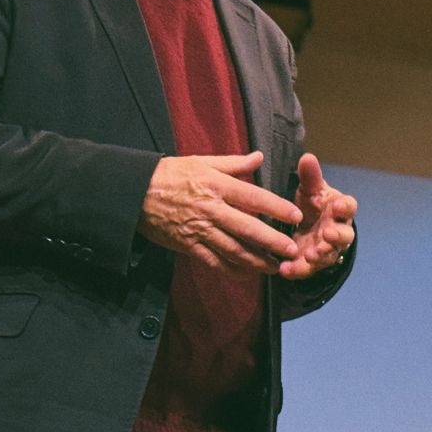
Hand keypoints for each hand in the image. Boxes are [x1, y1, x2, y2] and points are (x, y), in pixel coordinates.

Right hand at [139, 152, 301, 273]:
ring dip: (257, 261)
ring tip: (276, 267)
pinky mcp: (188, 246)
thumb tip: (259, 157)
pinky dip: (233, 270)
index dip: (276, 208)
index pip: (253, 197)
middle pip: (248, 228)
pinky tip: (248, 273)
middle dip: (273, 241)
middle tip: (293, 250)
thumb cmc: (170, 173)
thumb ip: (233, 162)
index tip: (296, 216)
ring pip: (234, 250)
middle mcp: (211, 209)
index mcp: (217, 185)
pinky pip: (214, 262)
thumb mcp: (202, 161)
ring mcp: (199, 230)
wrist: (135, 192)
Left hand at [278, 152, 356, 279]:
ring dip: (320, 256)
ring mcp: (326, 250)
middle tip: (327, 234)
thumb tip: (307, 156)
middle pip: (345, 236)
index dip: (346, 207)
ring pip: (328, 255)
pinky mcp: (311, 264)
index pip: (349, 207)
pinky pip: (307, 270)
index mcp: (339, 210)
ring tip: (310, 254)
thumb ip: (310, 176)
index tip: (339, 206)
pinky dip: (297, 270)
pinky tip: (284, 269)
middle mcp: (337, 231)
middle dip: (337, 236)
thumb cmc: (313, 205)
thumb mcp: (310, 190)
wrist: (306, 229)